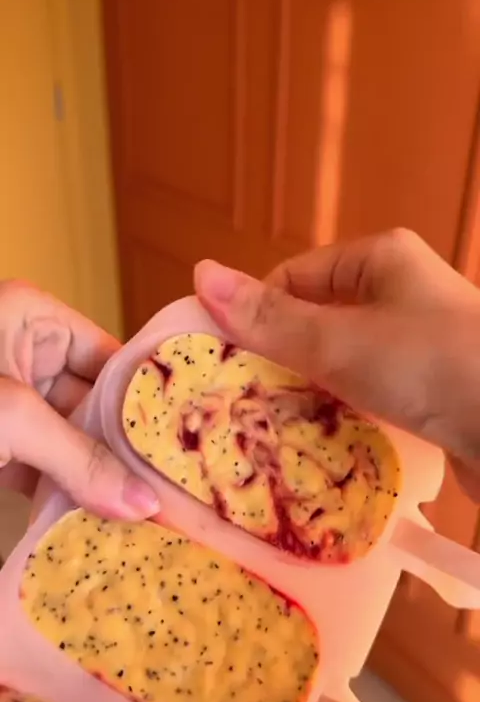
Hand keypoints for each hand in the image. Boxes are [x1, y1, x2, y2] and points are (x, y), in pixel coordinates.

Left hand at [0, 281, 158, 518]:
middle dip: (128, 448)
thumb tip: (146, 506)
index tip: (188, 444)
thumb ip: (80, 459)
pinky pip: (46, 465)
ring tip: (152, 512)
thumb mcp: (10, 420)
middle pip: (96, 400)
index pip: (112, 354)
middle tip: (176, 489)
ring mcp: (10, 401)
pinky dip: (67, 493)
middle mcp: (25, 351)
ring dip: (102, 476)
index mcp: (31, 317)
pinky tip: (102, 522)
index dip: (149, 400)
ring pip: (73, 438)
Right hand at [195, 229, 479, 500]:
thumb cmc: (429, 365)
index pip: (293, 278)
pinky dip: (346, 414)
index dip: (255, 315)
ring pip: (343, 364)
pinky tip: (323, 442)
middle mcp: (400, 294)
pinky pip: (371, 394)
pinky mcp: (431, 388)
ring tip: (274, 428)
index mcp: (379, 259)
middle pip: (317, 323)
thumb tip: (199, 272)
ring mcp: (418, 343)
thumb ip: (270, 317)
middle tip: (244, 403)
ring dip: (312, 393)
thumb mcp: (339, 340)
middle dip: (282, 361)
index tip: (225, 363)